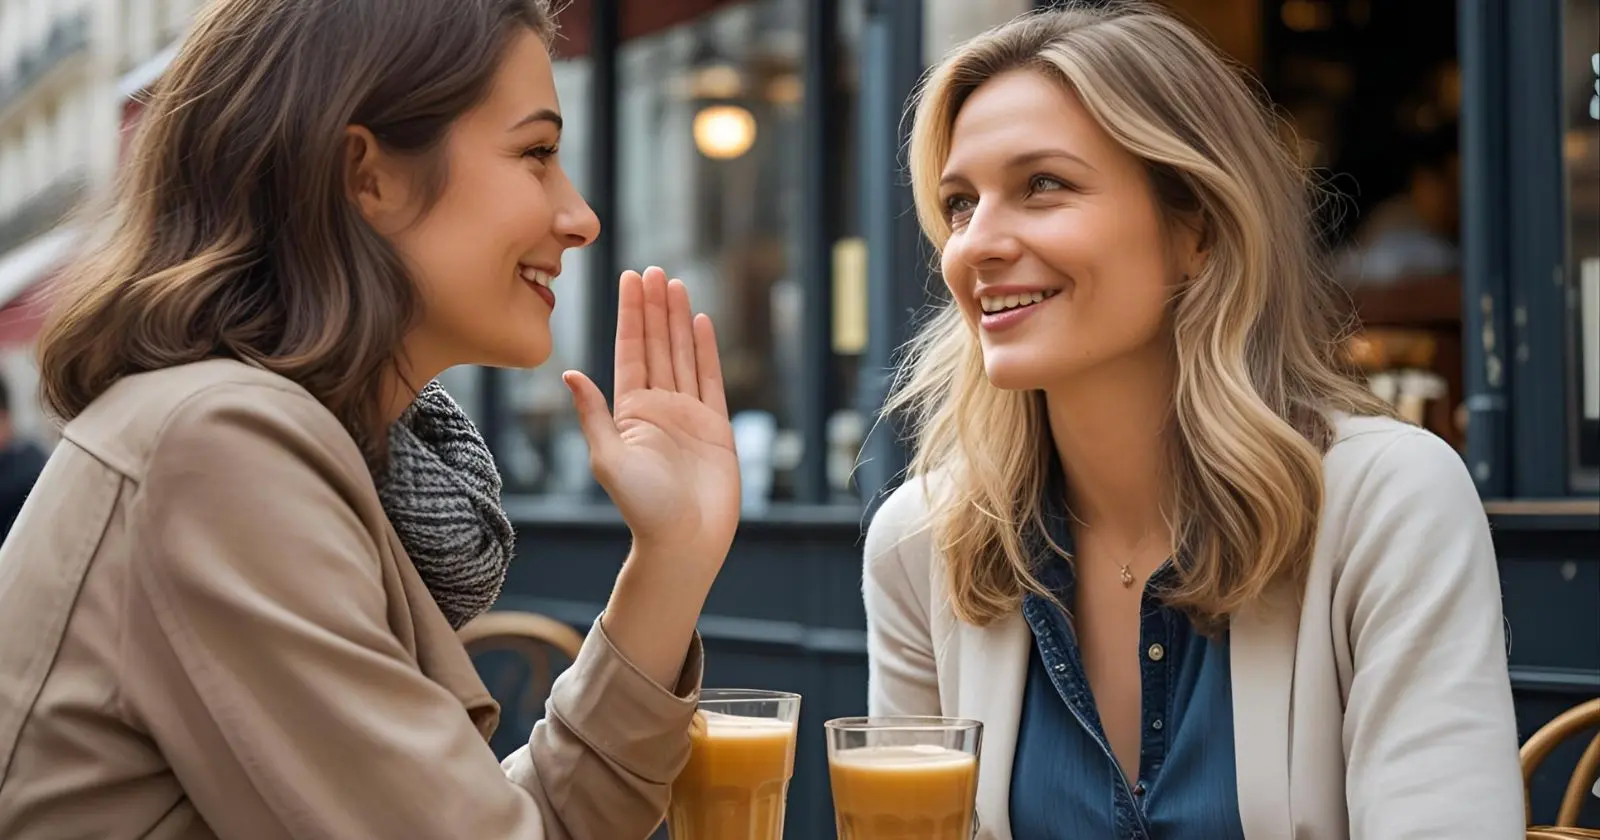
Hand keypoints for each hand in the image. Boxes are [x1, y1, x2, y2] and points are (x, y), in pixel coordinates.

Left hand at [563, 267, 739, 574]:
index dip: (631, 315)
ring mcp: (688, 414)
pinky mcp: (716, 426)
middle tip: (653, 269)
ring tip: (675, 284)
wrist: (685, 540)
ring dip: (678, 320)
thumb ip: (593, 413)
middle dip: (654, 308)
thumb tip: (569, 373)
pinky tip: (701, 321)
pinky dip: (706, 350)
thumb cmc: (642, 507)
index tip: (630, 279)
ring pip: (683, 355)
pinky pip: (711, 379)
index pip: (630, 351)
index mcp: (628, 411)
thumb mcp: (607, 458)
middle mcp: (658, 407)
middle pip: (657, 345)